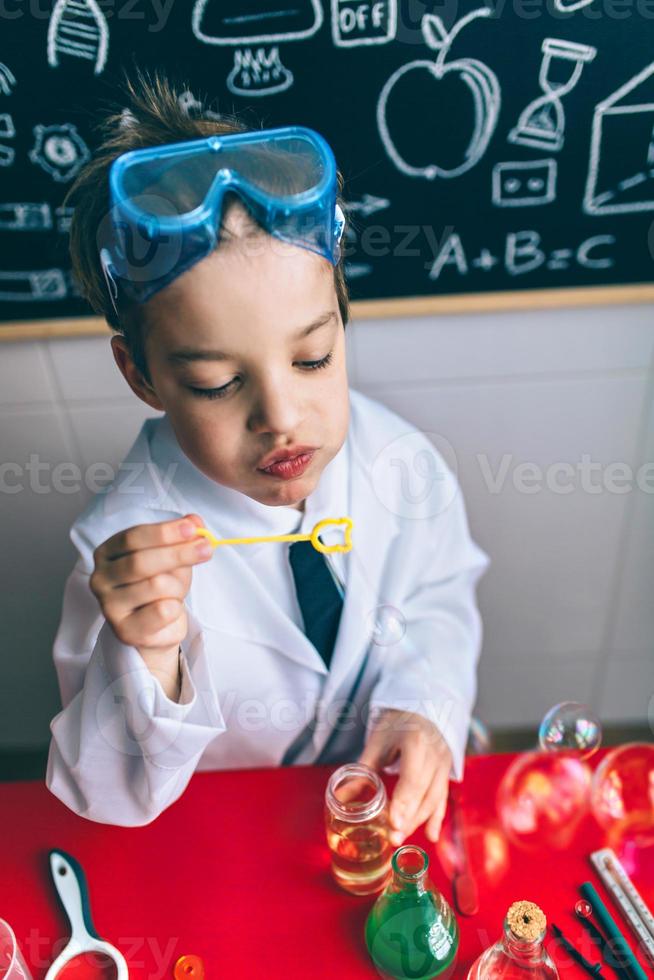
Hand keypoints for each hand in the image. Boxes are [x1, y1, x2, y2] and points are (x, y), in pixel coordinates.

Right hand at [90, 514, 210, 685]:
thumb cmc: (161, 583)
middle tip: (206, 549)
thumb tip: (196, 522)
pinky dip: (177, 607)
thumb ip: (182, 538)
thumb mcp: (172, 556)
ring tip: (178, 591)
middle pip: (141, 561)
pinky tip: (171, 610)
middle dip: (178, 553)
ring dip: (178, 586)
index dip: (164, 532)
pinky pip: (163, 611)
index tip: (193, 529)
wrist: (157, 626)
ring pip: (156, 586)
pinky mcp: (124, 630)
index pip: (133, 537)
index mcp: (107, 553)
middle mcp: (100, 578)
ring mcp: (109, 606)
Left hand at [359, 708, 452, 844]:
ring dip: (418, 822)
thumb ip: (362, 771)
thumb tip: (340, 797)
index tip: (393, 822)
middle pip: (423, 793)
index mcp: (416, 742)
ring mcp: (444, 764)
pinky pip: (442, 797)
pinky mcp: (446, 771)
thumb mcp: (378, 742)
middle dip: (408, 818)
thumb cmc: (396, 723)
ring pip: (434, 799)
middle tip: (393, 838)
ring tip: (400, 838)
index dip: (403, 802)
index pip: (412, 778)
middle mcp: (435, 755)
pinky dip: (437, 818)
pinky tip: (431, 836)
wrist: (421, 707)